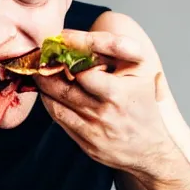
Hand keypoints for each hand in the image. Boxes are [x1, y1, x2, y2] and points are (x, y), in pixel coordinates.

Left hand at [35, 29, 175, 172]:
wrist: (150, 150)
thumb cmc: (143, 106)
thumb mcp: (140, 73)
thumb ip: (117, 52)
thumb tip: (85, 39)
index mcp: (119, 93)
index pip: (82, 72)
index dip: (68, 60)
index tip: (59, 48)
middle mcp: (104, 113)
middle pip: (64, 88)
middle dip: (48, 72)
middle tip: (39, 58)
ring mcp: (93, 130)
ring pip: (57, 103)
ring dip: (45, 87)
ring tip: (40, 72)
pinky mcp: (85, 143)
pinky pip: (59, 119)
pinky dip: (49, 103)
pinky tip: (48, 92)